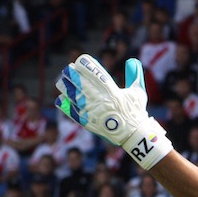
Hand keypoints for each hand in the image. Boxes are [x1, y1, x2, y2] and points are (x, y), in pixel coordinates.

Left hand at [55, 54, 172, 169]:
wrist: (133, 135)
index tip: (79, 61)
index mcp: (114, 93)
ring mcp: (95, 113)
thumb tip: (132, 61)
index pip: (98, 76)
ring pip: (76, 98)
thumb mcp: (138, 92)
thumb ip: (135, 75)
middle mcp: (102, 102)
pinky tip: (59, 98)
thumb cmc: (136, 112)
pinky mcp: (90, 123)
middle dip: (73, 76)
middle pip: (84, 85)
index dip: (87, 67)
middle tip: (67, 69)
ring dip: (67, 89)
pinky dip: (66, 106)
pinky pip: (75, 113)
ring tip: (61, 82)